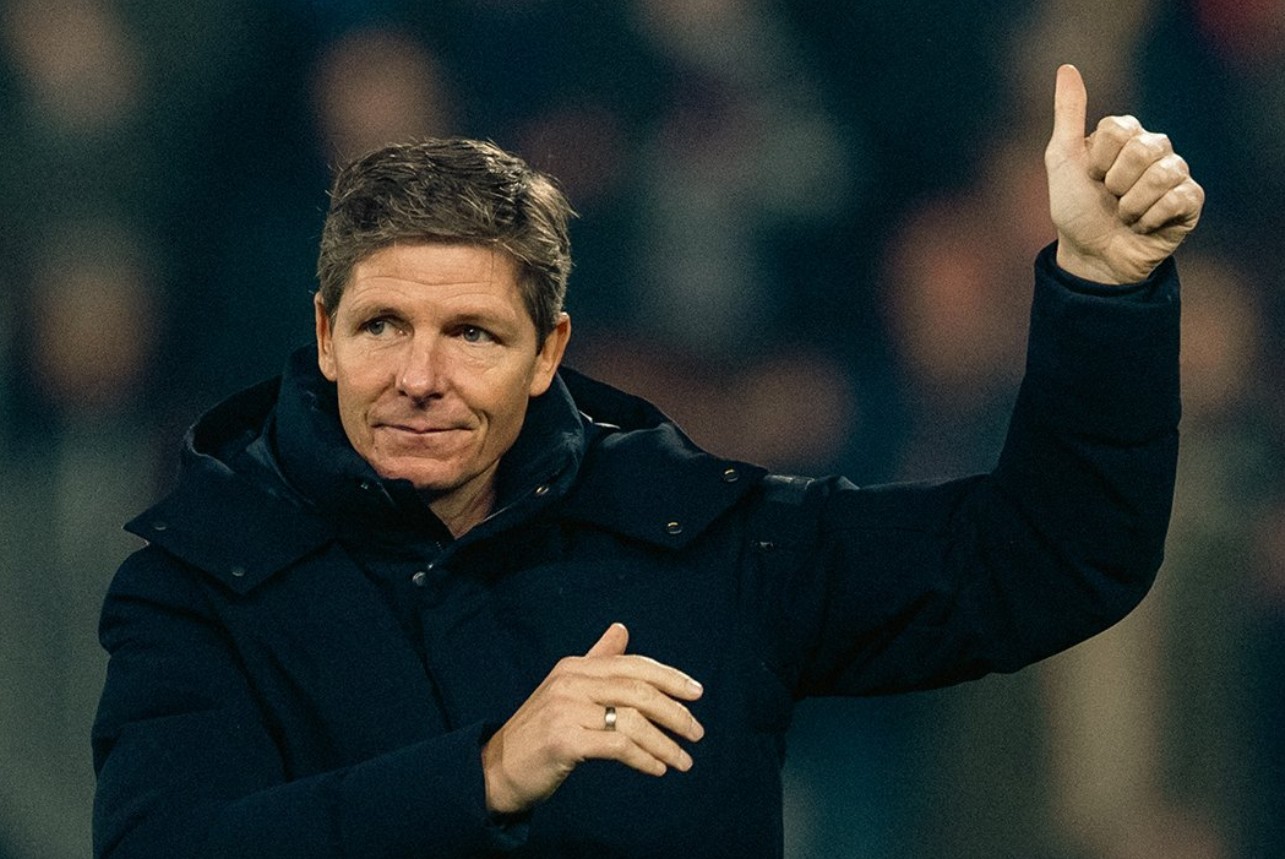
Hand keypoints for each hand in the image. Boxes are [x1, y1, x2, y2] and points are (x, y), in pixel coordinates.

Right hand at [481, 623, 704, 814]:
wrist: (496, 769)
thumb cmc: (539, 731)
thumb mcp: (566, 689)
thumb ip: (596, 660)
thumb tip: (622, 629)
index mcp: (575, 667)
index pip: (634, 665)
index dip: (670, 677)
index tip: (697, 693)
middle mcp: (571, 682)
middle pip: (639, 690)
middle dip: (675, 712)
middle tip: (698, 733)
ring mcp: (566, 710)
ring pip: (633, 720)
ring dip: (665, 743)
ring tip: (684, 761)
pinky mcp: (565, 740)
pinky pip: (618, 746)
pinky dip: (645, 758)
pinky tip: (658, 769)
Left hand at [1045, 64, 1203, 283]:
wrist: (1090, 255)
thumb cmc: (1075, 208)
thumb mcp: (1062, 159)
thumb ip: (1068, 114)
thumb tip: (1067, 68)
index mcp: (1127, 135)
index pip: (1121, 127)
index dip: (1099, 160)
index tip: (1092, 177)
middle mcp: (1155, 149)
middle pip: (1144, 148)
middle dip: (1116, 183)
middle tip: (1110, 198)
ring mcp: (1175, 174)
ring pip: (1162, 174)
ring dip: (1132, 204)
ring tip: (1125, 215)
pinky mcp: (1190, 201)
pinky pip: (1178, 198)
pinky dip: (1151, 218)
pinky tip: (1144, 225)